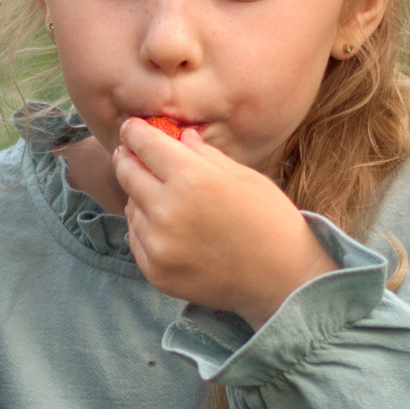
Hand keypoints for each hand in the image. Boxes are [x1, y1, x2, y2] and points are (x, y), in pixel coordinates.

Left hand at [111, 118, 335, 326]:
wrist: (282, 280)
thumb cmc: (270, 221)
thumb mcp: (244, 176)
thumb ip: (205, 154)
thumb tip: (180, 136)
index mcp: (192, 178)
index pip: (145, 145)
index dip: (135, 132)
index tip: (131, 128)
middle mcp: (167, 211)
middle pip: (127, 173)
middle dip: (128, 159)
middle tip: (131, 155)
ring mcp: (158, 245)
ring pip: (130, 207)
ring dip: (139, 197)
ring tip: (163, 198)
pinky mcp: (155, 272)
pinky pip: (136, 239)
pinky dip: (146, 228)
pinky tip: (168, 227)